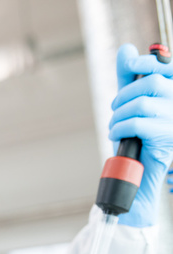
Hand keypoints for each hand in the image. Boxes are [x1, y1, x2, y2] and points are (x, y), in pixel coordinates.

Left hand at [109, 44, 172, 226]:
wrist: (135, 175)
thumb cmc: (134, 139)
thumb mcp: (129, 104)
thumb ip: (129, 77)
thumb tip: (126, 49)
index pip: (168, 67)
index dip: (148, 61)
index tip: (130, 65)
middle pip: (153, 82)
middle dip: (124, 94)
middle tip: (114, 109)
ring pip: (142, 103)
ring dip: (118, 115)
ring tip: (115, 127)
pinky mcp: (167, 139)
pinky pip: (138, 123)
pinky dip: (120, 128)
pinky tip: (117, 135)